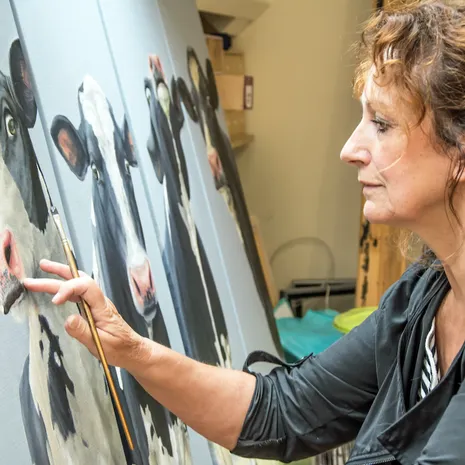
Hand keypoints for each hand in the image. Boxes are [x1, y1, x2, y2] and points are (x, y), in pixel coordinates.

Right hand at [23, 259, 146, 369]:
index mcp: (102, 307)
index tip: (54, 301)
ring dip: (60, 276)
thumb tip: (68, 319)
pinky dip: (65, 286)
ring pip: (78, 283)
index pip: (86, 287)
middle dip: (57, 275)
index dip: (68, 288)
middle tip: (37, 274)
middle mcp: (99, 301)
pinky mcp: (92, 308)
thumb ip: (83, 332)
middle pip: (78, 280)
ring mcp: (96, 303)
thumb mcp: (100, 344)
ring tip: (43, 268)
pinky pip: (78, 292)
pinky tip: (56, 285)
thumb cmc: (119, 348)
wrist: (132, 350)